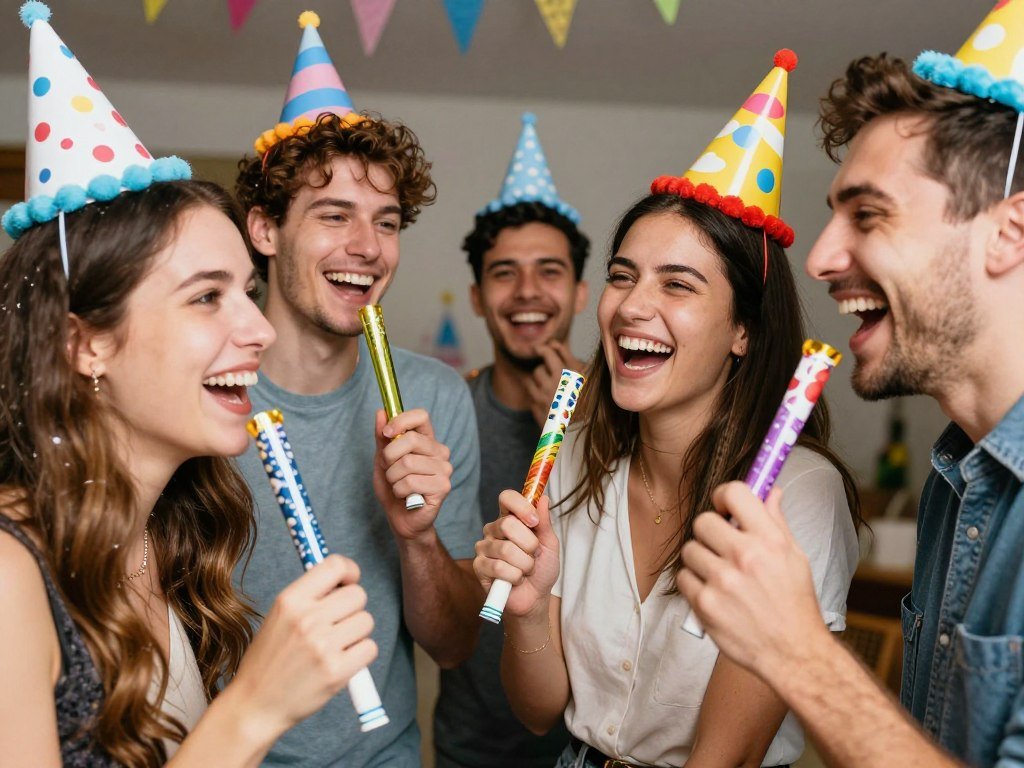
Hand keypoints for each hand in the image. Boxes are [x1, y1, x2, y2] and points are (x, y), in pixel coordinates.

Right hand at [229, 555, 376, 735]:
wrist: (255, 705)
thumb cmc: (269, 660)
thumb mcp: (279, 617)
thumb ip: (310, 597)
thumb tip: (346, 579)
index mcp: (290, 600)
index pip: (336, 566)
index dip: (350, 572)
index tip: (348, 583)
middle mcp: (307, 619)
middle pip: (358, 595)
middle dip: (352, 608)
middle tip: (337, 625)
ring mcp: (322, 646)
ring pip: (366, 621)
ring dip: (357, 633)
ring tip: (335, 647)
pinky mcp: (336, 672)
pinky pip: (370, 648)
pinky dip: (360, 655)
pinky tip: (341, 662)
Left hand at [373, 408, 452, 541]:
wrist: (401, 519)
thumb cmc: (393, 488)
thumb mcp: (383, 460)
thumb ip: (382, 438)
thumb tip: (381, 412)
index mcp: (427, 440)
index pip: (421, 416)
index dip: (401, 421)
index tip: (386, 433)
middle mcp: (440, 452)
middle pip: (411, 440)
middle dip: (389, 457)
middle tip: (389, 470)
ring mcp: (444, 469)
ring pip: (407, 463)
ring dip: (393, 478)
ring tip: (398, 486)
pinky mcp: (443, 486)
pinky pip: (410, 482)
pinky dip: (399, 491)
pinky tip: (406, 496)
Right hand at [474, 490, 559, 618]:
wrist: (535, 598)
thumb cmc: (541, 569)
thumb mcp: (550, 545)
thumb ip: (545, 522)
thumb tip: (543, 498)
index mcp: (510, 519)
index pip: (507, 498)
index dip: (521, 506)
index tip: (534, 522)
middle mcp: (494, 529)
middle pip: (508, 524)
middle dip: (529, 544)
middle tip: (533, 555)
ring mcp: (484, 547)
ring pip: (506, 549)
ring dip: (525, 564)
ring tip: (525, 570)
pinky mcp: (479, 566)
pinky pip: (499, 568)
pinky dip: (515, 577)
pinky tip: (515, 580)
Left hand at [524, 341, 585, 427]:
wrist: (583, 426)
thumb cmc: (585, 397)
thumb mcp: (581, 374)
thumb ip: (566, 356)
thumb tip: (551, 343)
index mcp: (566, 375)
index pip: (547, 353)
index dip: (542, 349)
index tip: (540, 349)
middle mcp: (553, 385)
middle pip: (538, 369)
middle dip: (544, 371)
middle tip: (553, 378)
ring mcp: (543, 398)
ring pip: (531, 381)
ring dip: (538, 382)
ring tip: (549, 388)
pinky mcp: (536, 409)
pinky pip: (530, 395)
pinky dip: (536, 394)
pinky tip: (546, 399)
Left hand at [677, 483, 828, 675]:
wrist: (793, 653)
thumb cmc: (795, 604)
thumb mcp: (795, 557)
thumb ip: (776, 522)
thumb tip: (770, 491)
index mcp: (770, 540)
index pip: (735, 493)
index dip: (724, 496)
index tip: (724, 507)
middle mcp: (745, 556)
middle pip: (703, 521)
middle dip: (710, 532)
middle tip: (721, 546)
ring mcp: (722, 581)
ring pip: (690, 550)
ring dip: (701, 560)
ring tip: (719, 574)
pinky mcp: (705, 604)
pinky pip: (684, 578)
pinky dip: (694, 584)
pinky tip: (713, 593)